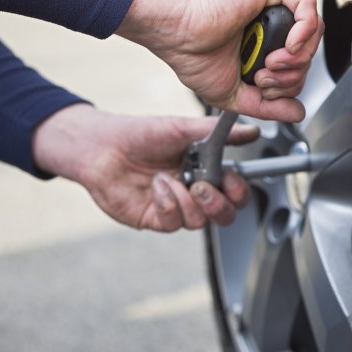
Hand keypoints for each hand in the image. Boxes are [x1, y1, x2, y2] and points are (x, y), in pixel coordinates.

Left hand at [32, 104, 259, 231]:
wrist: (100, 146)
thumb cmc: (140, 134)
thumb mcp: (183, 128)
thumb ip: (219, 132)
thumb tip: (251, 130)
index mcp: (206, 170)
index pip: (235, 192)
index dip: (238, 191)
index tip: (231, 179)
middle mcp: (193, 192)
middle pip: (224, 215)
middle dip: (218, 204)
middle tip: (202, 186)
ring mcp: (175, 207)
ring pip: (200, 221)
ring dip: (186, 200)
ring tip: (168, 179)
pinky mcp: (155, 218)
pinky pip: (173, 222)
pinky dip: (167, 203)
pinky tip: (156, 186)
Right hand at [116, 0, 323, 121]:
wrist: (178, 35)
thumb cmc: (193, 56)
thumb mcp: (237, 94)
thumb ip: (270, 106)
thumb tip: (298, 113)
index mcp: (264, 40)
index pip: (299, 61)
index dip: (290, 82)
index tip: (265, 87)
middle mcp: (270, 19)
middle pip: (309, 49)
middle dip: (293, 74)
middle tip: (265, 79)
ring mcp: (272, 2)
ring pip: (313, 30)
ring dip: (297, 58)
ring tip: (270, 65)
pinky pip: (308, 6)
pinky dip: (304, 32)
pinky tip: (286, 46)